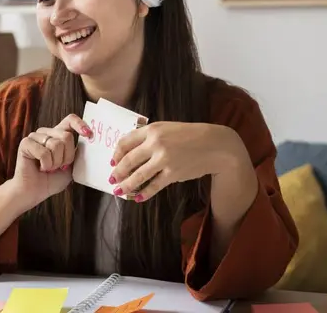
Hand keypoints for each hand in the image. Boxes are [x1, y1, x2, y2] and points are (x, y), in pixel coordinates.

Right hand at [13, 114, 92, 207]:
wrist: (34, 192)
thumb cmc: (51, 180)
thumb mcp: (72, 167)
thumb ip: (78, 154)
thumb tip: (88, 140)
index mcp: (58, 135)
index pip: (70, 120)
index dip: (80, 124)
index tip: (89, 135)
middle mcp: (47, 133)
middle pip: (66, 136)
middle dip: (67, 157)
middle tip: (60, 167)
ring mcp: (35, 136)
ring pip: (56, 144)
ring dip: (55, 163)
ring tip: (48, 168)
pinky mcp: (26, 143)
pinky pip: (44, 152)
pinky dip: (46, 164)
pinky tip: (40, 168)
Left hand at [108, 122, 253, 201]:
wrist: (215, 145)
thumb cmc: (189, 135)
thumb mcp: (167, 128)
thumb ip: (149, 136)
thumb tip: (129, 151)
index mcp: (152, 129)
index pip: (126, 142)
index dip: (116, 154)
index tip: (113, 161)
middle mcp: (156, 143)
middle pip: (129, 160)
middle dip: (118, 172)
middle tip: (112, 179)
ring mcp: (164, 159)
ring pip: (138, 176)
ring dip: (126, 185)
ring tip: (119, 191)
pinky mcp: (173, 173)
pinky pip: (154, 186)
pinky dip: (144, 193)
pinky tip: (138, 198)